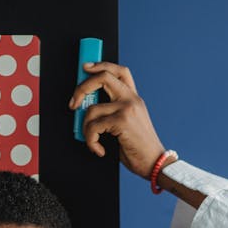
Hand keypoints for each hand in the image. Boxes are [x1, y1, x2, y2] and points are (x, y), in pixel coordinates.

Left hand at [68, 63, 166, 178]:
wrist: (154, 162)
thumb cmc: (139, 148)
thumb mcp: (129, 124)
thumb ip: (113, 112)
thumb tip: (87, 108)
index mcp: (133, 98)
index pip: (119, 71)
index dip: (101, 65)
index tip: (86, 68)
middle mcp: (131, 99)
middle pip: (103, 77)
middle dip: (81, 88)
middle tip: (73, 104)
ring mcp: (127, 108)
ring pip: (91, 109)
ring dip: (85, 128)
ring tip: (92, 141)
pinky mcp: (122, 121)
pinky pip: (94, 127)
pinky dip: (91, 141)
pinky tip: (99, 149)